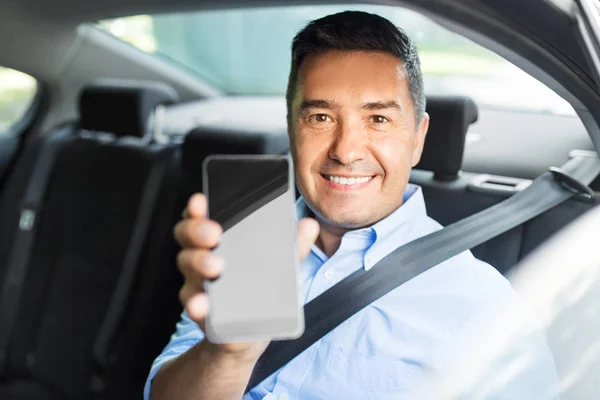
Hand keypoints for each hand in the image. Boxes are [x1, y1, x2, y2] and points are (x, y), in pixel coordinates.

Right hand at [173, 193, 318, 358]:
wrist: (252, 332)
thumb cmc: (262, 290)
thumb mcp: (281, 267)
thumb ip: (293, 246)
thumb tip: (310, 225)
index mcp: (222, 239)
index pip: (203, 215)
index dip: (197, 206)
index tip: (201, 201)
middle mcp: (204, 255)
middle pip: (187, 234)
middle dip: (197, 229)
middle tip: (214, 234)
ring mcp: (198, 281)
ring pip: (186, 264)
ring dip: (198, 261)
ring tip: (215, 266)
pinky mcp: (199, 309)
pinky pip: (192, 303)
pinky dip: (196, 303)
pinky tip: (203, 304)